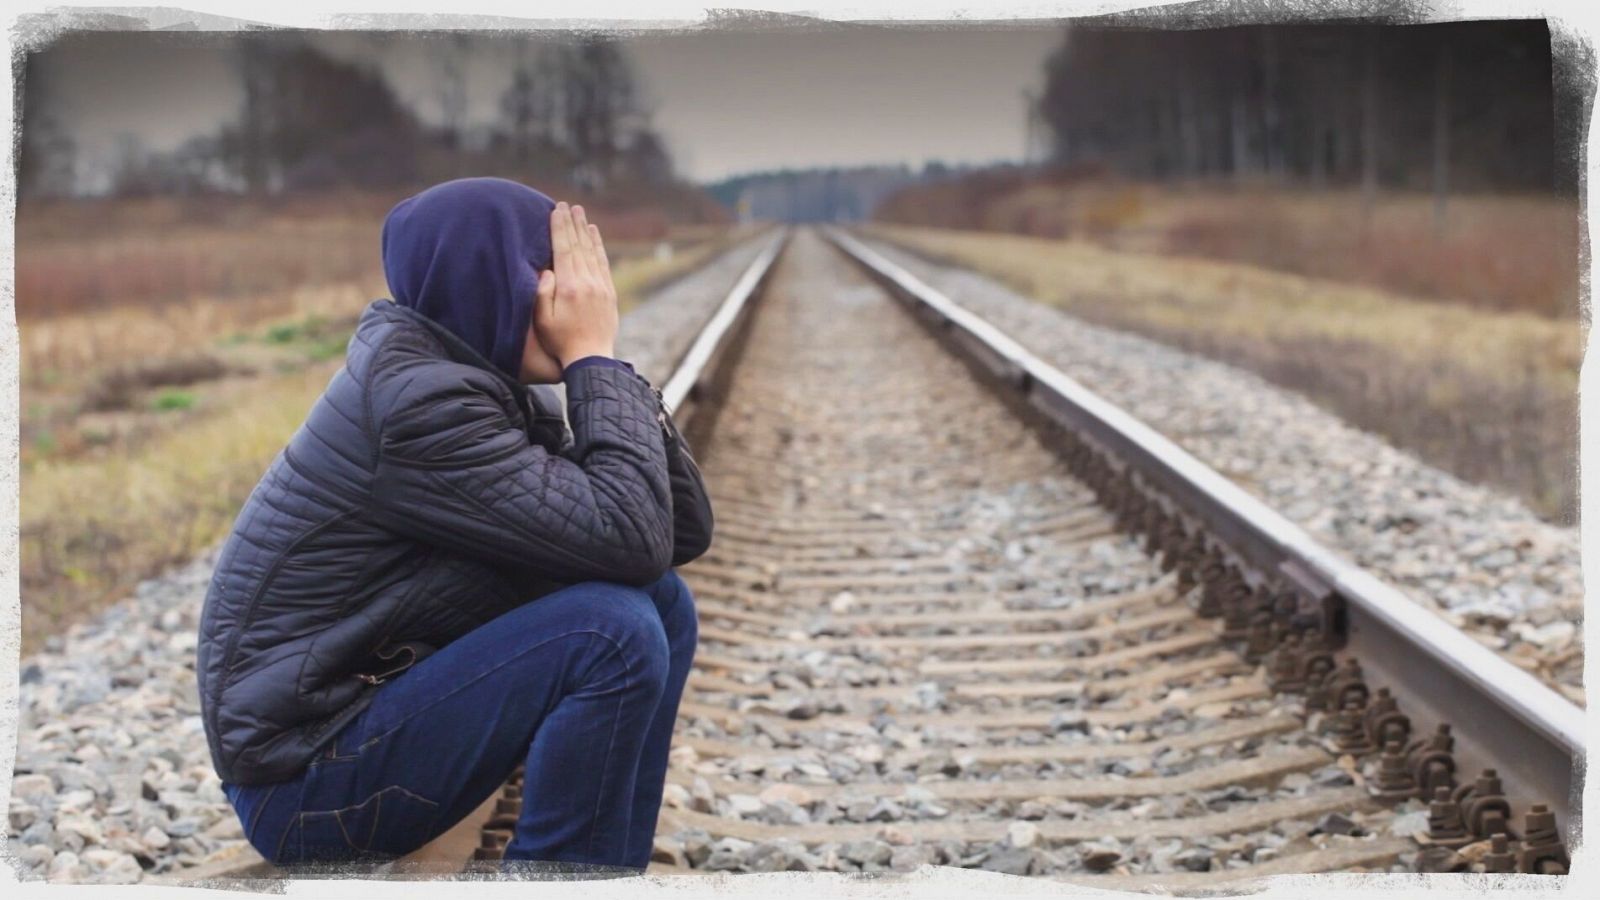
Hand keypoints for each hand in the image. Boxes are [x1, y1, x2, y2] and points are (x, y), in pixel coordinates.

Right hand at [535, 202, 618, 367]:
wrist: (591, 358)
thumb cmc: (561, 341)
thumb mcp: (543, 319)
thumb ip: (542, 292)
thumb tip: (547, 268)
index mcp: (569, 287)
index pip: (563, 249)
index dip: (559, 227)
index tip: (556, 210)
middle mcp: (587, 282)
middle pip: (578, 245)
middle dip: (572, 223)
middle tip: (567, 205)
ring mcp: (601, 286)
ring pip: (592, 251)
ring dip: (586, 230)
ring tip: (581, 214)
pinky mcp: (609, 292)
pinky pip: (603, 263)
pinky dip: (598, 246)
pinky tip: (594, 235)